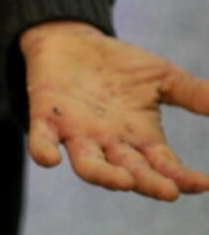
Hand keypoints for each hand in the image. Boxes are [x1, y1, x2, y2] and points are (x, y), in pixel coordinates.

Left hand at [20, 20, 208, 199]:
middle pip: (130, 171)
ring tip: (123, 182)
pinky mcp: (46, 118)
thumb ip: (194, 94)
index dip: (181, 177)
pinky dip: (44, 151)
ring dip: (103, 176)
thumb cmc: (119, 66)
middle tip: (168, 192)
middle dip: (148, 183)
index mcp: (139, 138)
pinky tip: (50, 160)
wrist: (72, 42)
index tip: (202, 184)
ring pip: (88, 165)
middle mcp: (109, 143)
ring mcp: (77, 133)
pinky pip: (42, 141)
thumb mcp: (162, 77)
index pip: (163, 165)